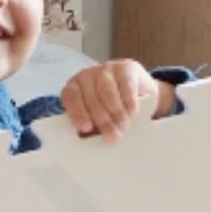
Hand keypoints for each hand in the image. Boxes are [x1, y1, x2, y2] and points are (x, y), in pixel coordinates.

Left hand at [60, 61, 175, 142]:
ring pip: (107, 91)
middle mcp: (87, 76)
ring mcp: (106, 69)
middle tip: (112, 137)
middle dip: (103, 120)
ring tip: (124, 127)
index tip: (86, 128)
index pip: (70, 97)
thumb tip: (93, 144)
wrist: (139, 93)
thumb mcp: (100, 120)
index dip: (77, 113)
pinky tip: (132, 113)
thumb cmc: (112, 111)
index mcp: (74, 88)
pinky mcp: (125, 67)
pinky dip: (128, 101)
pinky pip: (125, 84)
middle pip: (91, 98)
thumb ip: (93, 129)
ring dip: (116, 112)